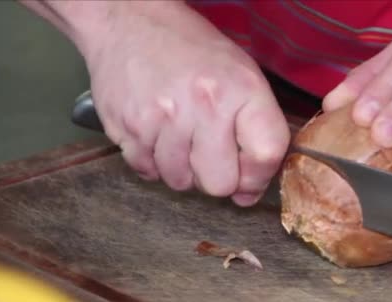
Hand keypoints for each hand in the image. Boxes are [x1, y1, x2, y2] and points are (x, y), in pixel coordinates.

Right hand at [76, 2, 288, 205]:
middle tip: (207, 154)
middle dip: (216, 177)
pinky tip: (155, 134)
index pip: (265, 155)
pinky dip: (152, 162)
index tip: (248, 180)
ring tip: (178, 135)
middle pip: (219, 184)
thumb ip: (255, 128)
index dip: (258, 177)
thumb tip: (248, 191)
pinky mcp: (127, 128)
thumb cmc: (190, 48)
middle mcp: (202, 105)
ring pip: (180, 182)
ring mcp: (161, 119)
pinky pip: (147, 172)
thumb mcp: (239, 72)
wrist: (129, 20)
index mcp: (240, 88)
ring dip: (181, 169)